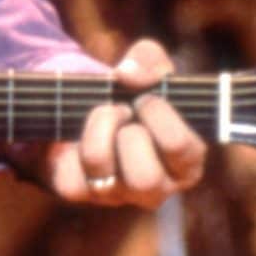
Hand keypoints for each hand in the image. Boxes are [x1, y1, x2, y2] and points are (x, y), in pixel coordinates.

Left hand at [40, 39, 206, 209]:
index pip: (180, 148)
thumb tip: (126, 73)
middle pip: (145, 177)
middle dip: (129, 133)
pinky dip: (69, 146)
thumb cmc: (131, 91)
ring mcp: (117, 195)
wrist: (85, 103)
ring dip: (97, 129)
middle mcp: (156, 188)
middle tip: (122, 110)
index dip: (158, 115)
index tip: (145, 98)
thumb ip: (149, 61)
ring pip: (102, 170)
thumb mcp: (148, 67)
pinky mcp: (79, 192)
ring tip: (102, 113)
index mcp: (186, 163)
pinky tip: (78, 133)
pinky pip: (71, 178)